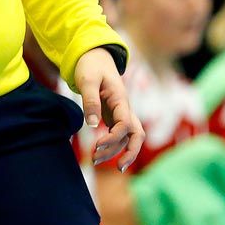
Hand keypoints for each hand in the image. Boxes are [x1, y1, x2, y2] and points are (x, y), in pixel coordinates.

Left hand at [73, 46, 143, 170]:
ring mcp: (121, 113)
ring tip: (95, 161)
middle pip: (137, 135)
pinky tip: (100, 154)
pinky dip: (113, 146)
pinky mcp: (114, 116)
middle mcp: (125, 108)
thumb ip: (90, 101)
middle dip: (131, 152)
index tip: (96, 145)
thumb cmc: (90, 66)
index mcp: (121, 99)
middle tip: (118, 168)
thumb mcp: (87, 80)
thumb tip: (91, 125)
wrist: (94, 56)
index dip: (113, 137)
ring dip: (115, 151)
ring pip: (127, 138)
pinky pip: (119, 135)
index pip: (125, 124)